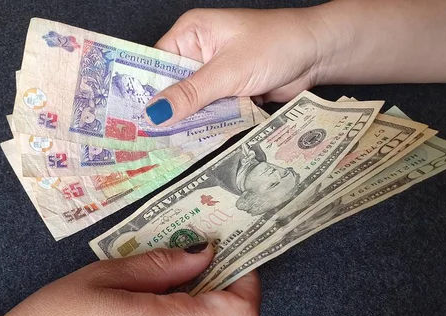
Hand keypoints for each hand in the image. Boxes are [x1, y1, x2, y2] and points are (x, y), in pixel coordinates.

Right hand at [144, 2, 445, 126]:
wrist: (317, 54)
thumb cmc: (274, 46)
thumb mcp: (228, 71)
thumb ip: (191, 94)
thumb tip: (154, 114)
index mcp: (190, 34)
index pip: (155, 64)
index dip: (143, 92)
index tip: (128, 121)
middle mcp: (198, 53)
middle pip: (172, 87)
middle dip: (165, 113)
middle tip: (143, 144)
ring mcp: (214, 75)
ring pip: (191, 104)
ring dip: (186, 123)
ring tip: (163, 151)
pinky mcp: (229, 92)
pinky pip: (210, 112)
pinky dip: (205, 126)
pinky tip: (192, 145)